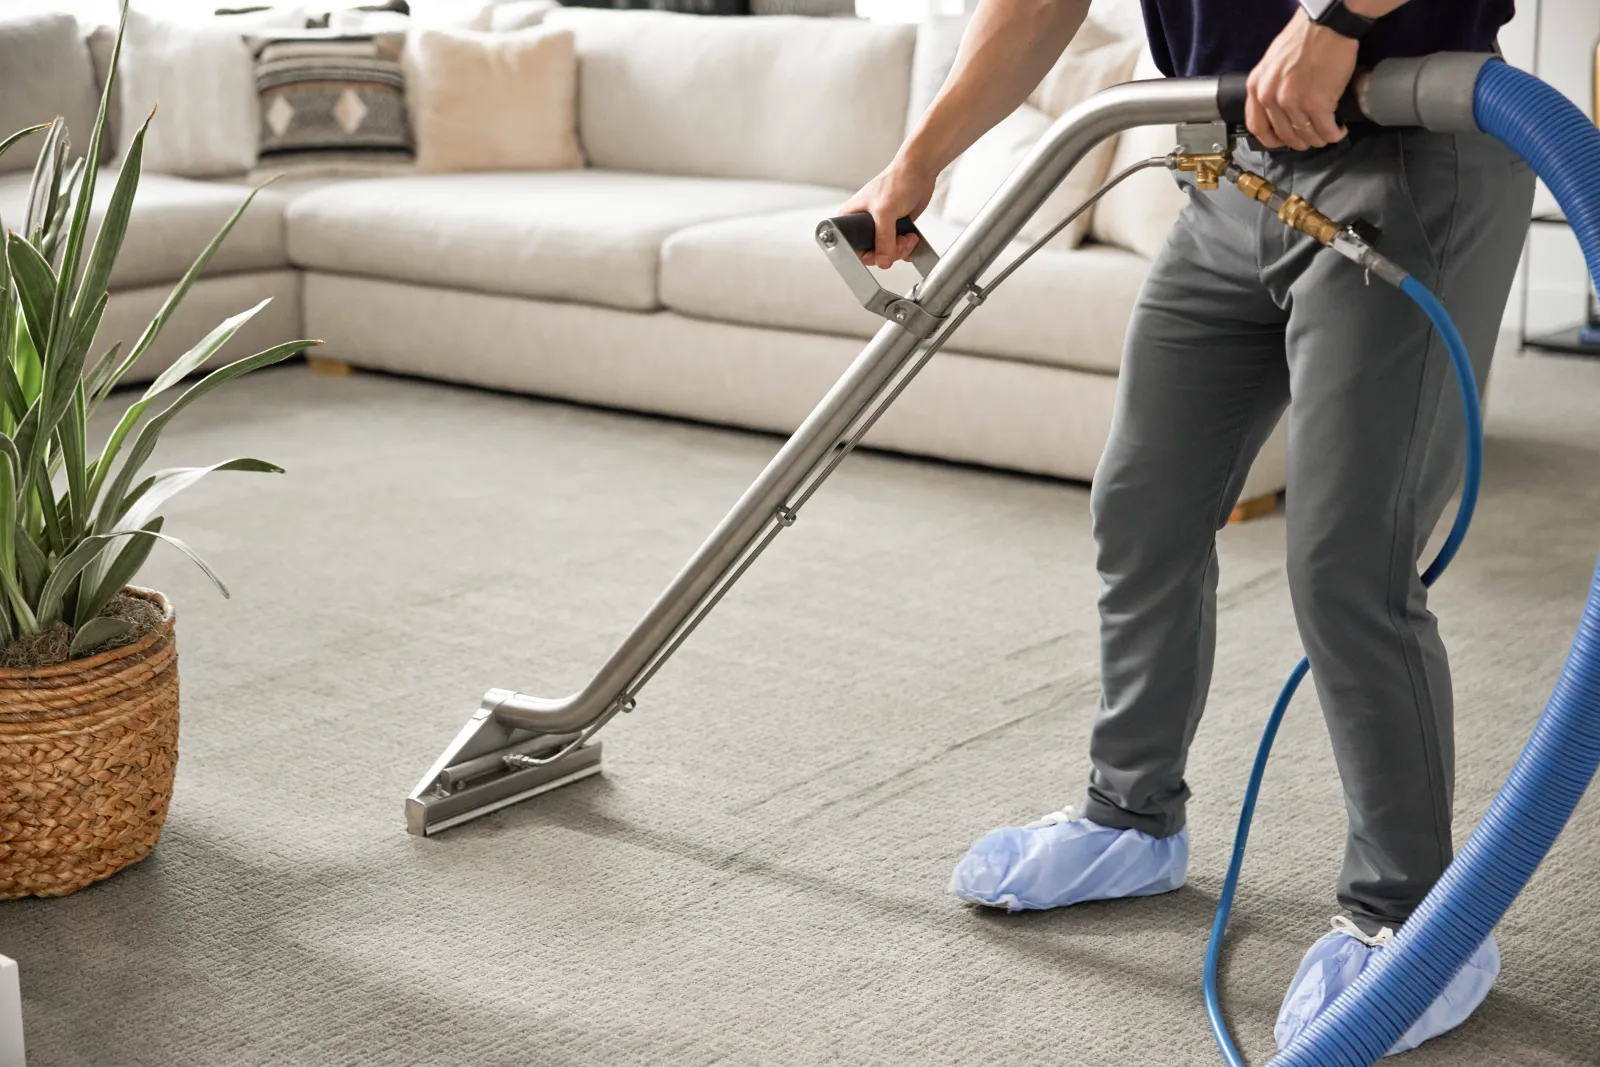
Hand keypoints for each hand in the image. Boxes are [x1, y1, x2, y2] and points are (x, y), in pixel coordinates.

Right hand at [839, 155, 936, 269]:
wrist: (919, 172)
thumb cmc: (896, 181)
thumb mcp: (885, 212)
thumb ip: (883, 239)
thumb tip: (882, 261)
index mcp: (851, 217)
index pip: (852, 247)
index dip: (867, 255)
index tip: (880, 253)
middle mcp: (863, 224)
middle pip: (872, 254)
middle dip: (889, 252)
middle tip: (899, 242)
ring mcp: (880, 227)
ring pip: (887, 253)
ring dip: (901, 249)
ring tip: (908, 238)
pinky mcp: (895, 228)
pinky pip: (898, 248)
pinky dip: (907, 247)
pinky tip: (911, 238)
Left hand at [1246, 9, 1358, 150]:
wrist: (1326, 24)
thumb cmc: (1302, 38)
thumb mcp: (1271, 63)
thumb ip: (1269, 86)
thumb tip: (1276, 108)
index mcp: (1256, 87)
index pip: (1257, 126)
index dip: (1271, 139)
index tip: (1282, 141)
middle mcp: (1270, 97)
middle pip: (1283, 135)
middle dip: (1299, 141)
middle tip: (1310, 139)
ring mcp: (1293, 102)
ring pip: (1305, 135)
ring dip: (1318, 139)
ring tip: (1327, 134)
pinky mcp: (1318, 103)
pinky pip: (1325, 129)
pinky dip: (1334, 134)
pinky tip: (1338, 129)